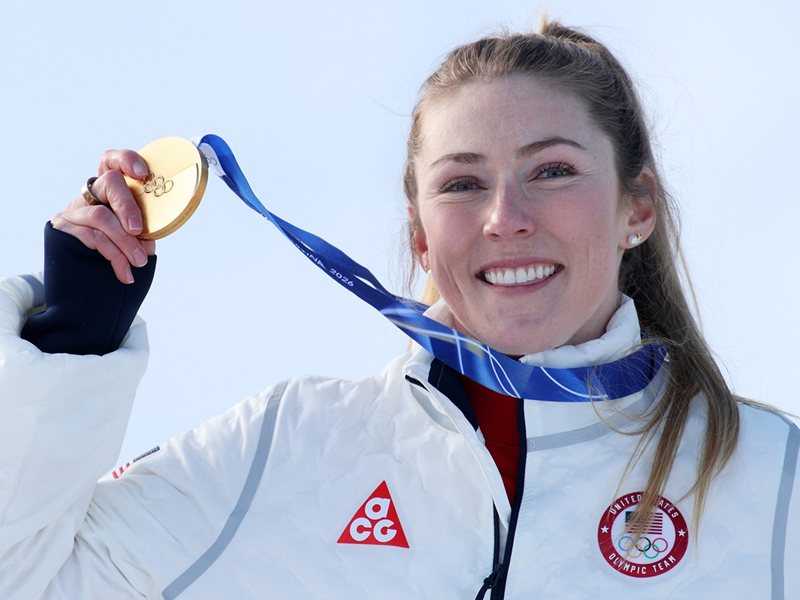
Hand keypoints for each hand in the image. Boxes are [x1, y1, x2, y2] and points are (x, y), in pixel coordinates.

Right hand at [52, 149, 156, 283]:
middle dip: (128, 207)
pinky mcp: (62, 229)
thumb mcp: (132, 236)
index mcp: (110, 190)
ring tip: (139, 262)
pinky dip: (113, 256)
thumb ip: (142, 230)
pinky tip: (124, 273)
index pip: (112, 161)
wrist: (84, 278)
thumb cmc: (116, 250)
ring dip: (125, 242)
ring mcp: (74, 210)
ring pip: (102, 216)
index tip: (142, 173)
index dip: (126, 160)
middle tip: (138, 230)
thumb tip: (150, 238)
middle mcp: (90, 194)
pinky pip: (91, 237)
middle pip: (110, 184)